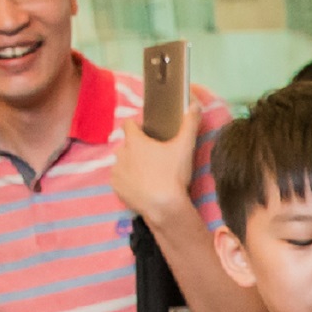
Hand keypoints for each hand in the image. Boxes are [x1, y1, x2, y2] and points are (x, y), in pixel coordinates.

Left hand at [110, 108, 195, 223]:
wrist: (164, 207)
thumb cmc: (173, 175)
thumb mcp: (185, 147)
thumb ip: (190, 124)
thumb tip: (195, 104)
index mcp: (135, 141)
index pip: (129, 124)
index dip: (138, 127)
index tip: (148, 134)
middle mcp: (121, 153)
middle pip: (127, 145)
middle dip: (137, 149)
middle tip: (154, 159)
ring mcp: (116, 171)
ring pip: (122, 163)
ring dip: (131, 165)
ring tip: (148, 175)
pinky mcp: (116, 188)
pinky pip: (119, 180)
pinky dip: (128, 182)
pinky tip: (141, 187)